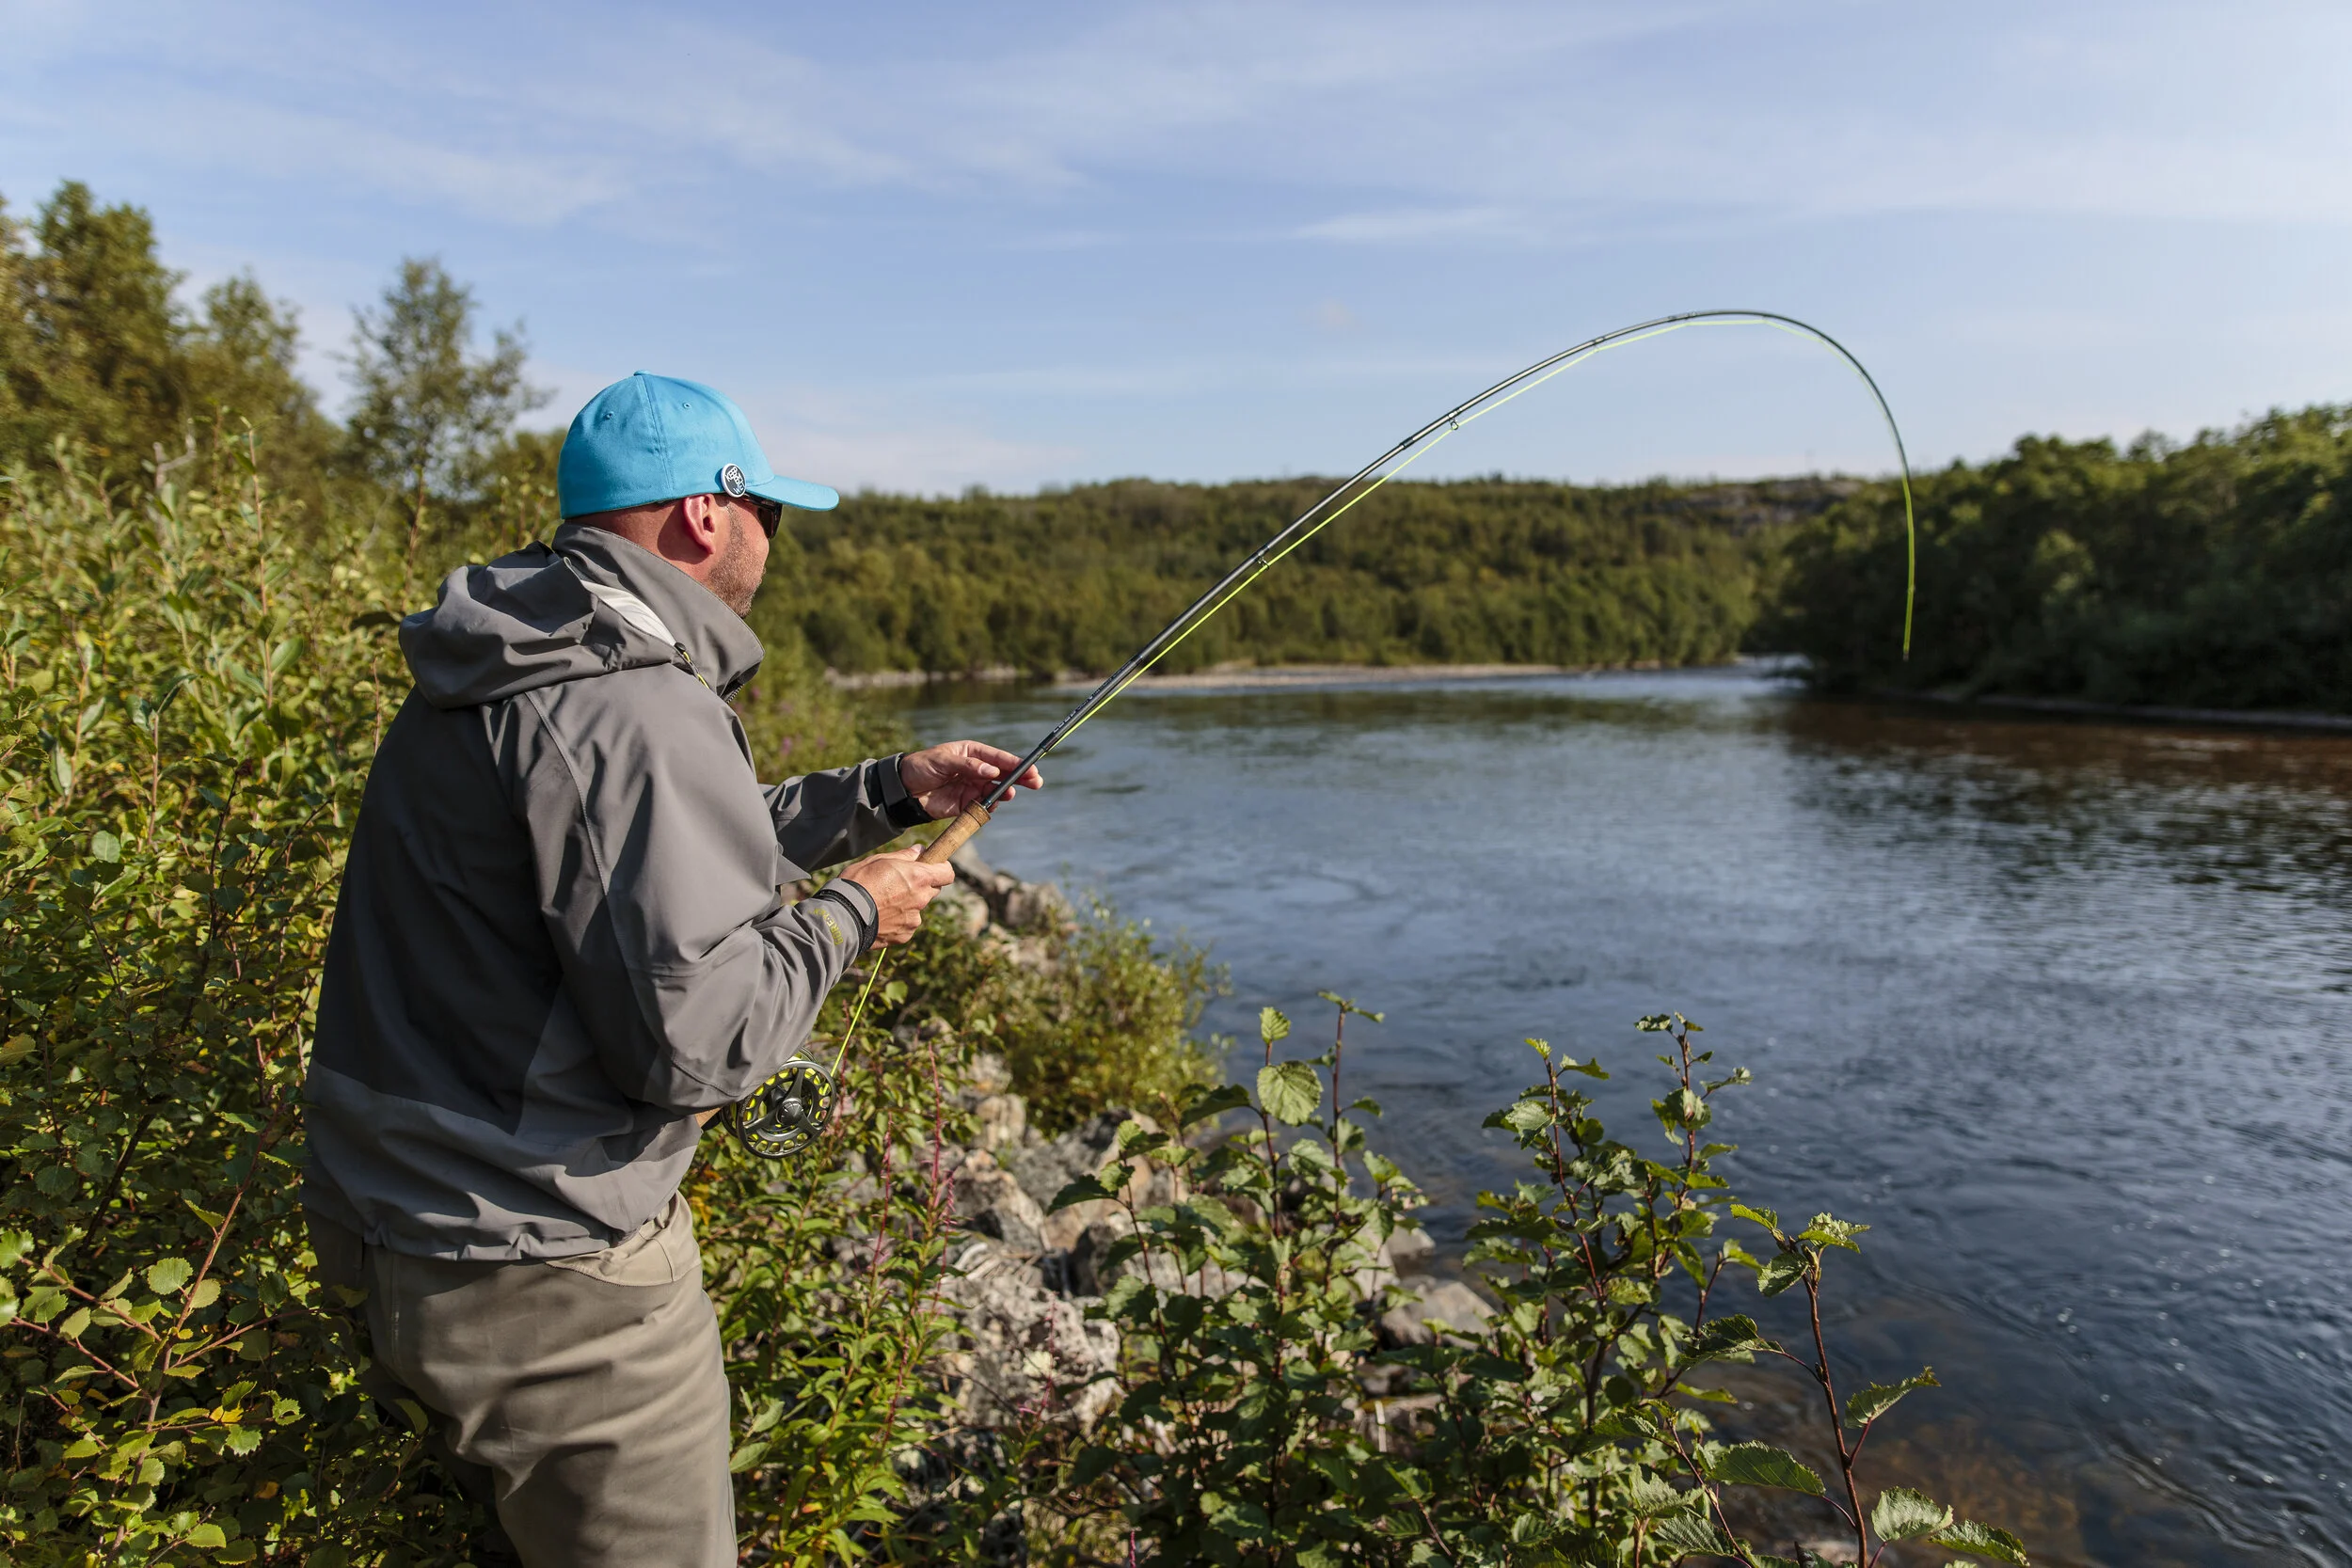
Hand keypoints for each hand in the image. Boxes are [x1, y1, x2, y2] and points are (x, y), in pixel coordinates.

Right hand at [836, 846, 954, 945]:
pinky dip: (898, 921)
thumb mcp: (878, 860)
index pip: (947, 873)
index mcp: (919, 877)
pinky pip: (907, 924)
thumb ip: (904, 856)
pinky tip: (880, 916)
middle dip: (921, 885)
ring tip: (883, 902)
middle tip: (899, 884)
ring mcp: (914, 919)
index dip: (941, 868)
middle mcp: (921, 898)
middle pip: (932, 890)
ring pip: (918, 908)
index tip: (932, 867)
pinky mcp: (905, 934)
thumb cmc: (858, 883)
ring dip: (908, 904)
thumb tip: (919, 850)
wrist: (843, 915)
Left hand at [898, 740, 1043, 819]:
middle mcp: (976, 770)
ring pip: (996, 790)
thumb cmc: (921, 767)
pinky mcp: (966, 804)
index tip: (1029, 768)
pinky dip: (991, 806)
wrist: (902, 790)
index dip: (1015, 763)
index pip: (997, 758)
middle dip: (1020, 778)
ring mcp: (972, 787)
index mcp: (971, 753)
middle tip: (1035, 782)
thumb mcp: (942, 761)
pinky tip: (993, 804)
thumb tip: (992, 772)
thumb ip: (967, 766)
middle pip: (1003, 774)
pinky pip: (984, 806)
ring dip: (1005, 792)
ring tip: (1009, 794)